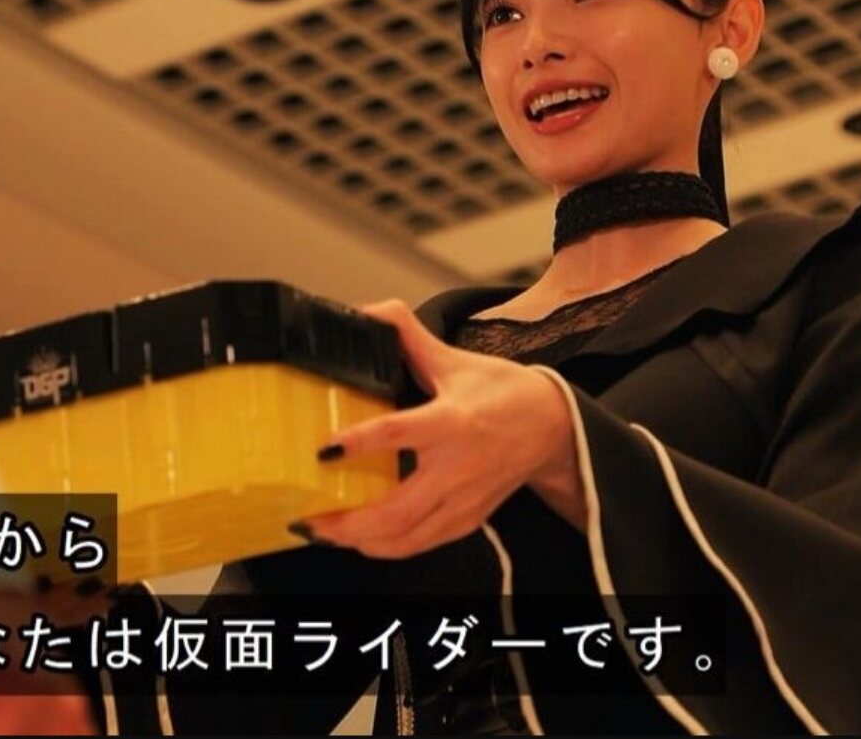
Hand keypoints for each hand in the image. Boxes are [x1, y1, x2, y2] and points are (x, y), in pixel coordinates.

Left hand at [300, 299, 585, 558]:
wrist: (553, 428)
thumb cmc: (504, 393)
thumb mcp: (454, 359)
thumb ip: (407, 333)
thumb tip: (368, 312)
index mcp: (453, 421)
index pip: (400, 433)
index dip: (361, 441)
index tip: (324, 449)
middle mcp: (458, 468)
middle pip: (398, 508)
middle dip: (349, 521)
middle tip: (307, 517)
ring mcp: (463, 501)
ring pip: (407, 537)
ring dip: (360, 540)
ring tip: (321, 532)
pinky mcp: (466, 520)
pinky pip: (420, 544)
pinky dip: (385, 547)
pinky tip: (358, 539)